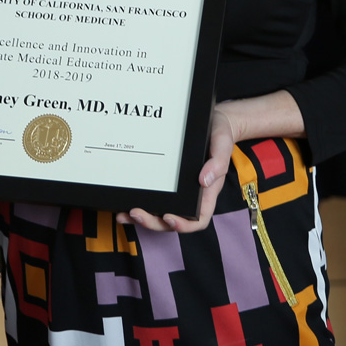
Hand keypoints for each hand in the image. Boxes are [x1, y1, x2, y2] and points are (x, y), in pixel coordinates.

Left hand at [116, 106, 236, 233]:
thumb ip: (218, 163)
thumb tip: (203, 181)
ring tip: (123, 215)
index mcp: (206, 192)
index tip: (168, 217)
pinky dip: (139, 201)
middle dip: (153, 222)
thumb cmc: (219, 134)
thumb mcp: (222, 144)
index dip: (183, 224)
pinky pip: (153, 195)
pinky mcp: (166, 180)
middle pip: (172, 220)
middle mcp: (190, 195)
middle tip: (135, 213)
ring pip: (159, 212)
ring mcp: (177, 189)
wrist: (213, 120)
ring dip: (142, 217)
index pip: (198, 219)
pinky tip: (123, 201)